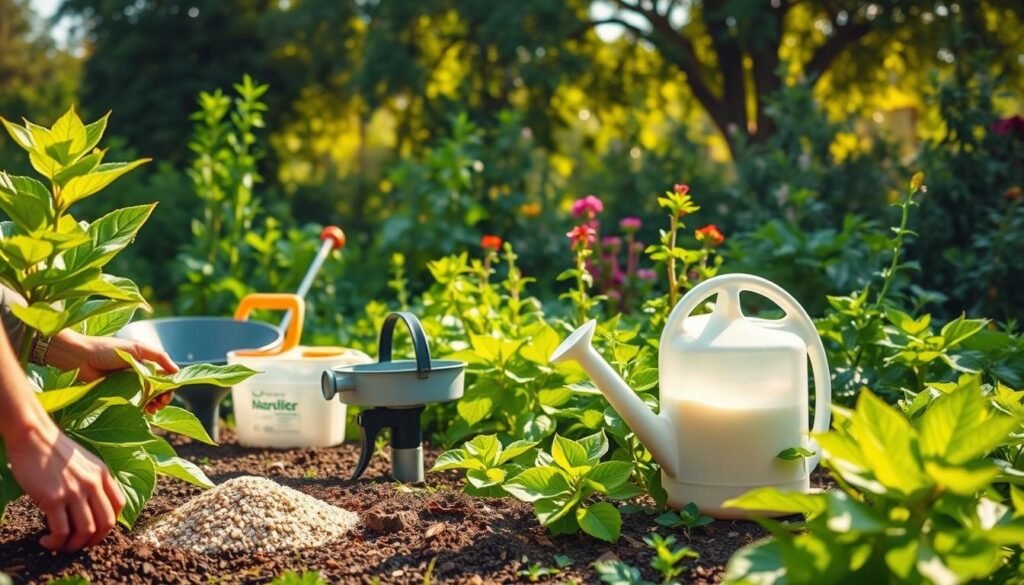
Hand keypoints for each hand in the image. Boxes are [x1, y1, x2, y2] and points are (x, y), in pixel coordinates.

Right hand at [5, 416, 125, 550]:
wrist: (34, 436)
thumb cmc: (55, 449)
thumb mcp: (86, 461)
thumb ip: (93, 479)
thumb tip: (92, 503)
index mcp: (103, 474)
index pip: (119, 505)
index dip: (108, 523)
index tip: (94, 530)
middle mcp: (93, 484)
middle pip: (106, 523)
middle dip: (94, 540)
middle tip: (79, 544)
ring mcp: (75, 492)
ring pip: (86, 531)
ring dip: (73, 545)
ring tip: (60, 545)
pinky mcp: (54, 499)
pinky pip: (62, 531)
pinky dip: (56, 542)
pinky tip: (46, 541)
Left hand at [48, 331, 178, 412]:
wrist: (79, 358)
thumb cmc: (106, 349)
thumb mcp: (137, 348)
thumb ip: (159, 357)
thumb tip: (178, 371)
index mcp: (145, 362)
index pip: (164, 376)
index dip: (169, 386)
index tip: (167, 393)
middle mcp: (138, 374)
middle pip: (158, 389)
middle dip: (163, 398)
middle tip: (160, 404)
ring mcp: (128, 386)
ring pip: (147, 398)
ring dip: (153, 405)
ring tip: (152, 410)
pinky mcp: (117, 395)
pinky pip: (133, 404)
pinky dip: (141, 409)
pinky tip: (143, 412)